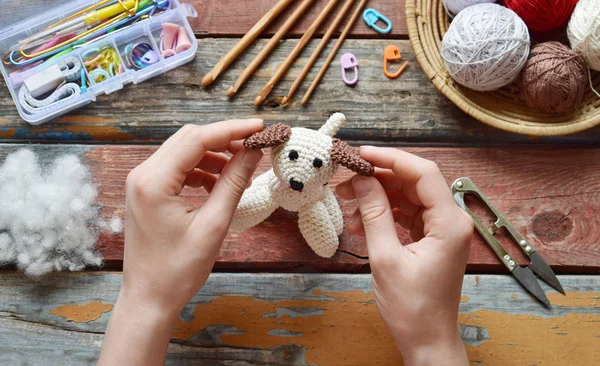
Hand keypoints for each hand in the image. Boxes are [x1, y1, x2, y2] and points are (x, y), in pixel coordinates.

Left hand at [99, 120, 263, 364]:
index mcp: (154, 181)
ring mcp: (142, 183)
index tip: (260, 128)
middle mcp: (142, 174)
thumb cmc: (178, 270)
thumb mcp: (213, 225)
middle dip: (224, 140)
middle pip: (189, 140)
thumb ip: (233, 183)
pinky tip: (220, 184)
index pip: (197, 138)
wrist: (149, 299)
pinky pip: (178, 169)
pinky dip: (202, 171)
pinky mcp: (147, 192)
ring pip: (184, 153)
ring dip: (214, 156)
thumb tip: (253, 152)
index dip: (232, 130)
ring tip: (241, 170)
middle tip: (255, 146)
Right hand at [336, 146, 472, 365]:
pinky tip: (360, 221)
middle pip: (415, 182)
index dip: (391, 158)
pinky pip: (407, 215)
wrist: (427, 340)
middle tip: (348, 179)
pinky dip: (385, 214)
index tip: (361, 154)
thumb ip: (374, 215)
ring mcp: (443, 230)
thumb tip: (362, 180)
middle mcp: (451, 221)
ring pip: (408, 197)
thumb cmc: (411, 307)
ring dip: (379, 196)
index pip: (423, 173)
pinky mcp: (433, 240)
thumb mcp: (386, 258)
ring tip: (349, 202)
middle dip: (380, 177)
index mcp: (449, 223)